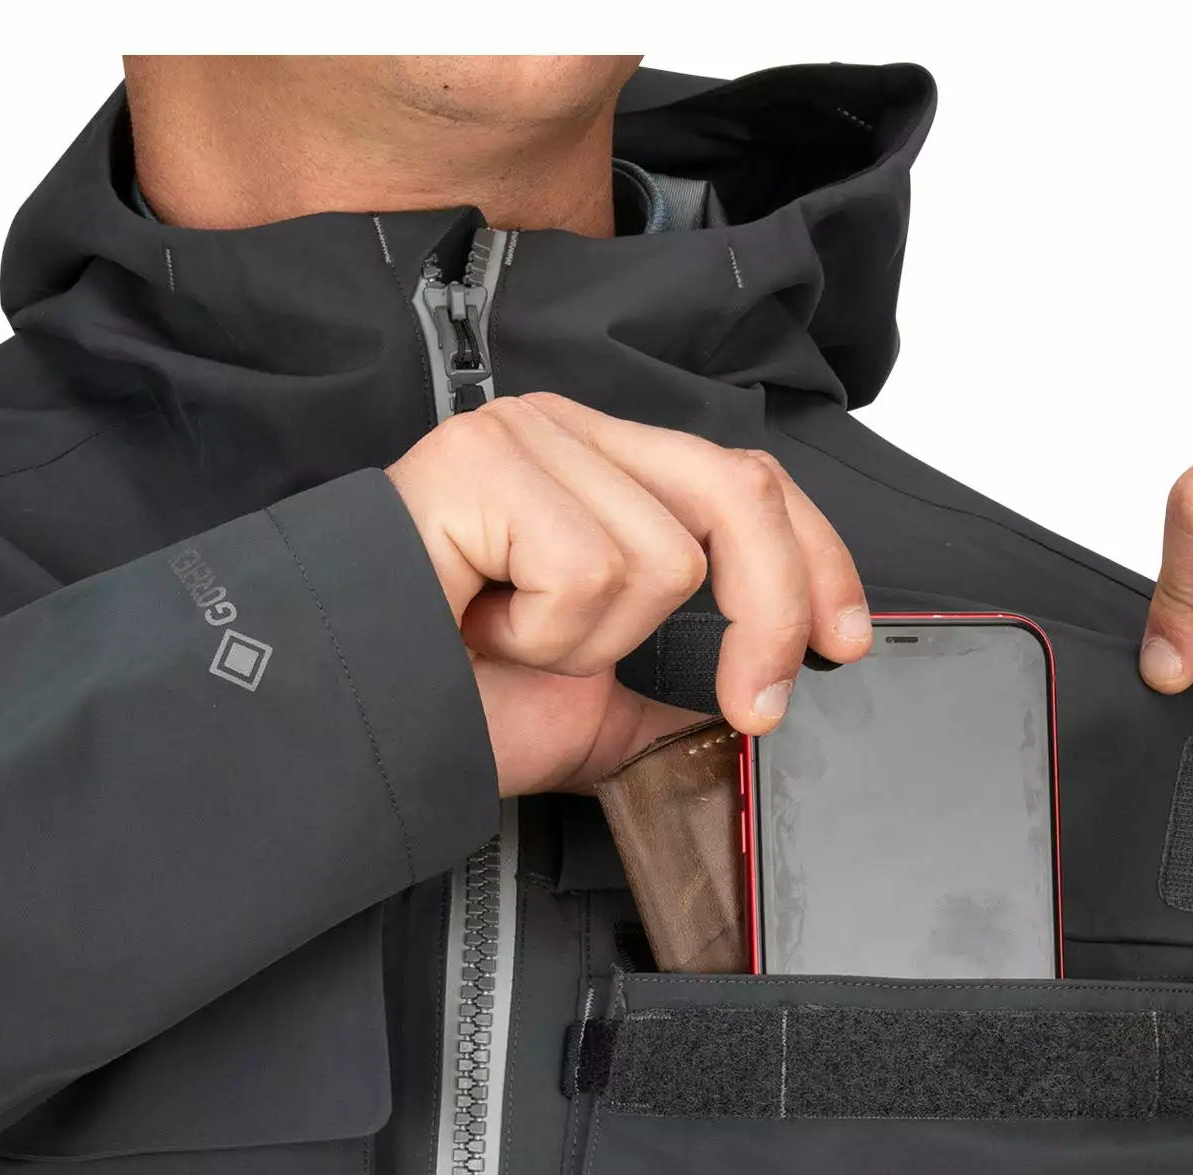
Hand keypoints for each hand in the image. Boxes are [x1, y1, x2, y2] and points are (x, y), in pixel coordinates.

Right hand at [385, 392, 871, 794]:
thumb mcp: (596, 706)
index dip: (815, 558)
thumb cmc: (444, 701)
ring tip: (509, 645)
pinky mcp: (482, 462)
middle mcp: (566, 433)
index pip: (744, 480)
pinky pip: (589, 569)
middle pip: (735, 495)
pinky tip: (480, 628)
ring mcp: (523, 437)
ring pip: (661, 556)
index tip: (847, 641)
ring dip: (592, 644)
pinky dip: (544, 634)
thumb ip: (677, 680)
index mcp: (600, 470)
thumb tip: (759, 689)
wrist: (345, 723)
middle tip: (756, 703)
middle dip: (768, 611)